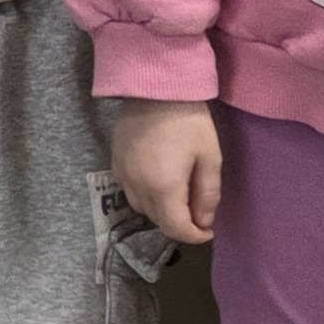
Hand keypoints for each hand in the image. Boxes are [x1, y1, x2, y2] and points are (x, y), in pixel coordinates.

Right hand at [115, 98, 223, 245]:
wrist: (155, 87)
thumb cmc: (189, 122)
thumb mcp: (210, 158)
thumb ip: (208, 195)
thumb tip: (204, 222)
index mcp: (163, 188)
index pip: (175, 229)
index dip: (194, 236)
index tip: (208, 230)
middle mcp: (137, 186)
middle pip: (157, 221)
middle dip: (179, 221)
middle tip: (197, 207)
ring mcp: (122, 173)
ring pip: (141, 207)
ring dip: (160, 209)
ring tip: (177, 194)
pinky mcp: (114, 160)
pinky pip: (129, 190)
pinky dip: (144, 194)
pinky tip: (157, 179)